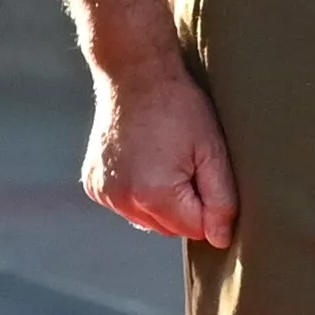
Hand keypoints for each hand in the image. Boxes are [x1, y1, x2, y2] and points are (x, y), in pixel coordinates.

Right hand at [83, 58, 239, 247]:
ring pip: (147, 220)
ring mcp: (104, 193)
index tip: (203, 170)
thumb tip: (219, 240)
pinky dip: (138, 193)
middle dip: (184, 205)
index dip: (208, 204)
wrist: (135, 74)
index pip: (196, 229)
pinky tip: (142, 162)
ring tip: (162, 159)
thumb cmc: (180, 108)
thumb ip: (221, 200)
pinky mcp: (93, 185)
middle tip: (185, 162)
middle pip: (170, 229)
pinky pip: (126, 205)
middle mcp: (123, 200)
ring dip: (160, 202)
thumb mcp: (212, 150)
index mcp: (155, 194)